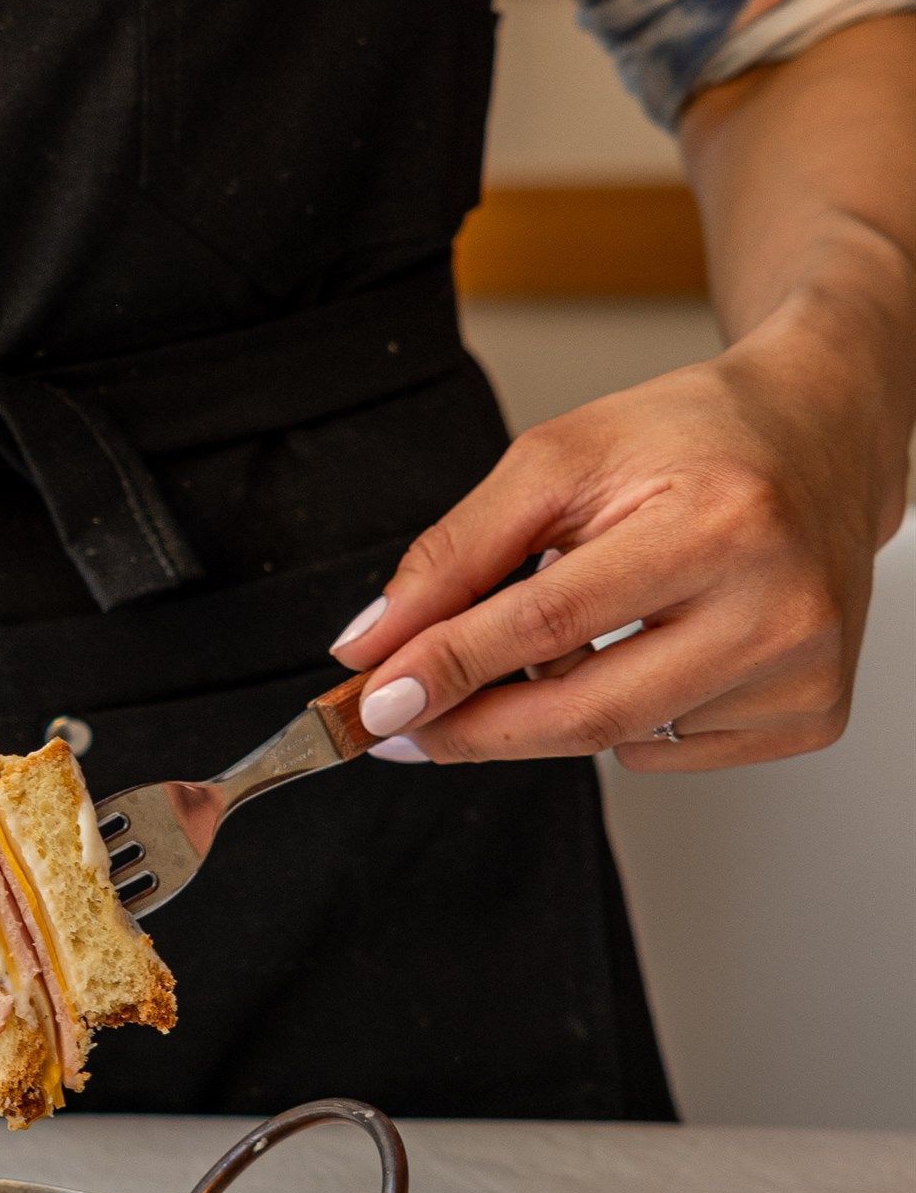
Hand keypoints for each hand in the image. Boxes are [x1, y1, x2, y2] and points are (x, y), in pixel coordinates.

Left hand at [328, 310, 909, 772]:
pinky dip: (623, 717)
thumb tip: (370, 646)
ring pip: (618, 739)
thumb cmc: (691, 441)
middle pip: (585, 707)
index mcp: (721, 520)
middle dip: (473, 725)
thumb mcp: (559, 461)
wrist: (822, 439)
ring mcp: (804, 669)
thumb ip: (457, 553)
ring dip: (549, 708)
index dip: (448, 668)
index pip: (550, 620)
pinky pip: (667, 753)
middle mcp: (780, 603)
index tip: (374, 703)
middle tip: (402, 724)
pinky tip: (648, 649)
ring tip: (567, 631)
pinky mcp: (813, 712)